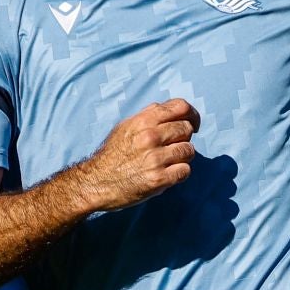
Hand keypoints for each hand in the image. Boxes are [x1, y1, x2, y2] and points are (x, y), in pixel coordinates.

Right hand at [79, 99, 199, 211]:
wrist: (96, 182)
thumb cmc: (112, 154)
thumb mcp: (126, 127)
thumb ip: (149, 117)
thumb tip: (172, 112)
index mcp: (143, 121)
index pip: (181, 107)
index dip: (192, 115)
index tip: (193, 124)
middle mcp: (150, 137)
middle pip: (187, 129)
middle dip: (184, 138)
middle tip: (174, 147)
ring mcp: (155, 159)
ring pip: (189, 150)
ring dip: (183, 157)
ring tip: (169, 161)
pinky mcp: (158, 179)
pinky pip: (185, 171)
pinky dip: (180, 173)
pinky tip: (169, 174)